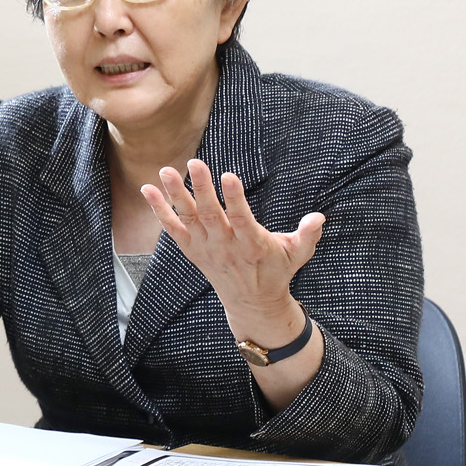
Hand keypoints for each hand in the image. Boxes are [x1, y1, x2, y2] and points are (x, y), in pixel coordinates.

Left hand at [141, 159, 323, 341]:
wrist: (252, 303)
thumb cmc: (277, 270)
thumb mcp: (297, 254)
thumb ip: (307, 235)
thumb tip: (318, 217)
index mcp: (252, 244)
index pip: (241, 218)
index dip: (234, 198)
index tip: (228, 176)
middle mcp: (225, 246)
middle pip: (210, 215)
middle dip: (202, 188)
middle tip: (194, 162)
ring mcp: (205, 248)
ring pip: (188, 219)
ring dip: (175, 195)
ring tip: (166, 171)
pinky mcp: (192, 249)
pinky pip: (172, 228)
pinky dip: (159, 210)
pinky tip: (147, 190)